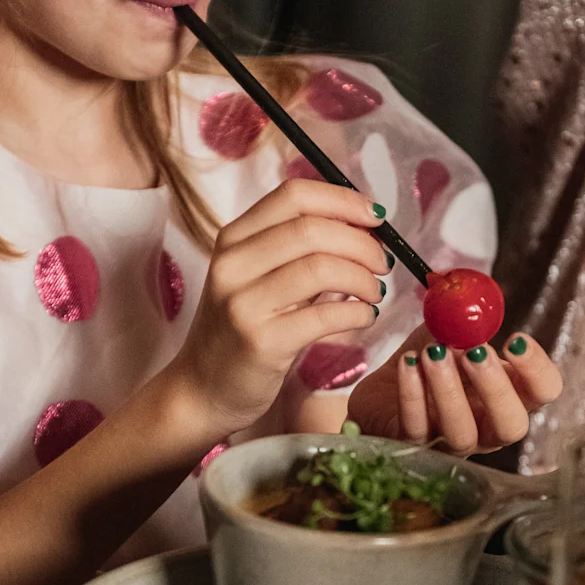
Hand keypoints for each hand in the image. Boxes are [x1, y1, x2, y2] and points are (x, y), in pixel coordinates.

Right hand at [169, 180, 389, 435]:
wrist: (202, 389)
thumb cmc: (242, 331)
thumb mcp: (256, 278)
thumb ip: (298, 250)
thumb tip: (363, 226)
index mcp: (233, 239)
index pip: (294, 195)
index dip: (344, 200)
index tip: (375, 217)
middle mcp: (233, 264)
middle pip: (312, 228)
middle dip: (362, 243)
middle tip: (382, 263)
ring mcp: (244, 303)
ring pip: (322, 268)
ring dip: (363, 279)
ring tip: (374, 293)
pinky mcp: (261, 341)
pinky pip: (325, 316)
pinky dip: (357, 312)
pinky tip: (364, 316)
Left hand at [346, 329, 561, 455]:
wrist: (385, 386)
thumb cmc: (430, 358)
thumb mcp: (450, 331)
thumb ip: (465, 317)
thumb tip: (469, 297)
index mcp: (511, 395)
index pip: (544, 392)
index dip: (538, 369)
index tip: (515, 338)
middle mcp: (489, 427)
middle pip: (511, 425)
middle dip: (495, 388)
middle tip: (474, 352)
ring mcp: (452, 443)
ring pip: (462, 433)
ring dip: (448, 390)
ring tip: (432, 352)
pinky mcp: (413, 446)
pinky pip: (416, 427)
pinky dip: (412, 393)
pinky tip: (407, 362)